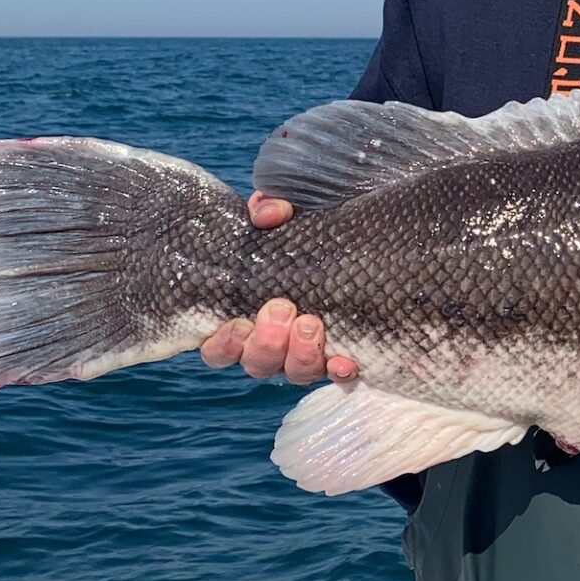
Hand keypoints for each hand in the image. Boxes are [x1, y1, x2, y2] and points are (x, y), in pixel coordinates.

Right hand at [198, 193, 357, 386]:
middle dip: (267, 342)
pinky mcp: (342, 352)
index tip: (238, 323)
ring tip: (312, 323)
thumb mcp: (285, 211)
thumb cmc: (305, 228)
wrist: (360, 234)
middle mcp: (273, 341)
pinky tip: (345, 361)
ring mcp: (307, 351)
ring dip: (300, 355)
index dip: (223, 344)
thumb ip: (269, 206)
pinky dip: (339, 370)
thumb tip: (267, 213)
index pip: (219, 348)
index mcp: (245, 315)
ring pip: (293, 372)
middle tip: (282, 308)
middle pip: (256, 364)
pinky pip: (338, 374)